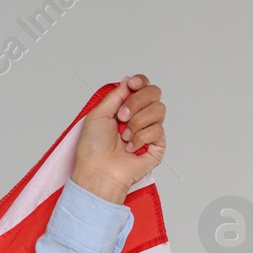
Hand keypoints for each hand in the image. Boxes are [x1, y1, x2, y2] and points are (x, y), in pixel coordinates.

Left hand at [70, 74, 165, 202]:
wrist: (98, 171)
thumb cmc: (93, 149)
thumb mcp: (98, 114)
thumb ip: (116, 95)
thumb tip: (129, 81)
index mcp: (125, 109)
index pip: (143, 87)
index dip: (141, 82)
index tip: (133, 85)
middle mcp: (139, 117)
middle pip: (154, 93)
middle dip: (137, 102)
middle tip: (122, 116)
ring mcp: (149, 131)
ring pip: (159, 110)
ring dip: (137, 123)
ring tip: (123, 136)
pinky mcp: (157, 146)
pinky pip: (158, 130)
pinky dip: (141, 138)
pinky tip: (130, 148)